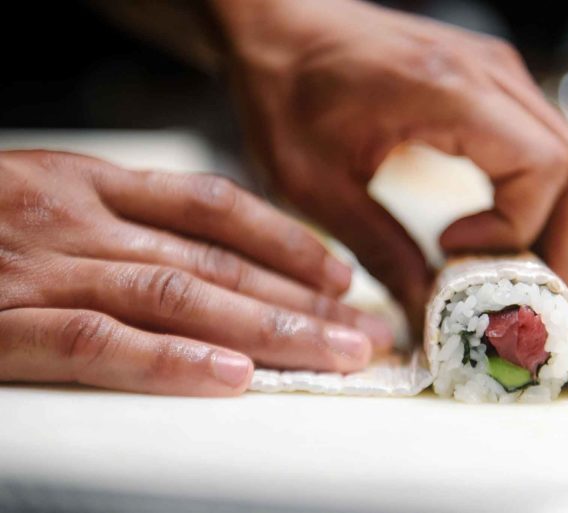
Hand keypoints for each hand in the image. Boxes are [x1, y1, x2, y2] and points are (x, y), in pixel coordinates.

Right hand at [0, 151, 392, 395]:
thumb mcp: (49, 200)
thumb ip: (123, 223)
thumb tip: (212, 261)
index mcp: (89, 183)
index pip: (214, 206)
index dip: (287, 240)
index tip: (342, 275)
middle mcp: (76, 219)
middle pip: (215, 260)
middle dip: (299, 298)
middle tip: (364, 330)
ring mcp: (40, 269)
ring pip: (179, 297)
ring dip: (265, 328)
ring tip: (331, 355)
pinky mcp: (1, 326)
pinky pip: (99, 345)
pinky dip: (171, 362)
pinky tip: (233, 377)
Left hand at [212, 0, 567, 326]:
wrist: (279, 26)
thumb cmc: (283, 94)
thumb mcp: (314, 184)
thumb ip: (379, 250)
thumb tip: (429, 316)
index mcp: (449, 93)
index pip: (542, 171)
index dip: (514, 232)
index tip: (454, 259)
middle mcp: (492, 75)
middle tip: (545, 315)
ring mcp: (499, 75)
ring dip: (561, 231)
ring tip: (533, 289)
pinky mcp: (491, 84)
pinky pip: (544, 148)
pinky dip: (543, 202)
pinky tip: (512, 240)